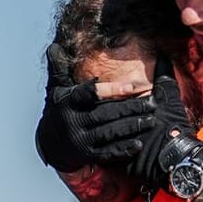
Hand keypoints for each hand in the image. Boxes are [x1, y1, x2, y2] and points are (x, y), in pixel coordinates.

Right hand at [35, 58, 193, 182]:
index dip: (111, 90)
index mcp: (68, 102)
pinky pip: (107, 152)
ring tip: (150, 120)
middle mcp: (73, 121)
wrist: (51, 145)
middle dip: (130, 108)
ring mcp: (80, 140)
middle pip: (105, 114)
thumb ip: (59, 69)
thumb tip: (54, 46)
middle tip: (152, 103)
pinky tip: (138, 144)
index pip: (90, 94)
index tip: (133, 85)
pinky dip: (123, 149)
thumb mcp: (56, 90)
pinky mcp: (87, 155)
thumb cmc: (60, 111)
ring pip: (109, 132)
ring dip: (131, 126)